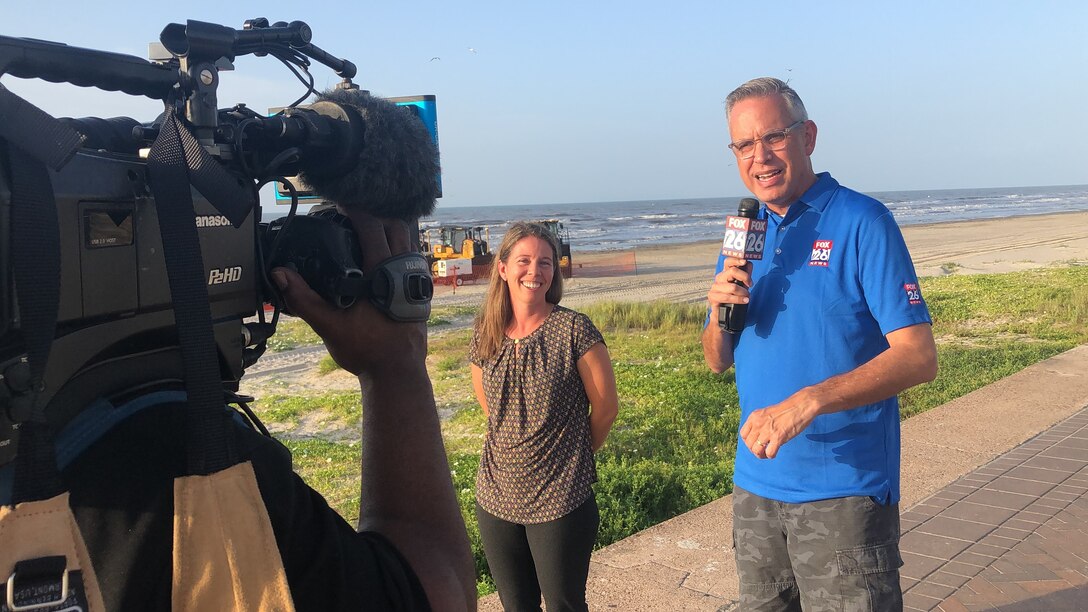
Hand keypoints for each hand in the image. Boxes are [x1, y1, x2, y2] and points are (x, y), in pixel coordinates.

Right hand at [272, 210, 425, 377]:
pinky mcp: (420, 288)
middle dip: (374, 213)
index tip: (340, 202)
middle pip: (394, 224)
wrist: (398, 372)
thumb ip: (303, 298)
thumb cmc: (367, 350)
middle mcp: (404, 270)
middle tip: (352, 211)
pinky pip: (413, 255)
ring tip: (368, 225)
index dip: (355, 209)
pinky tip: (385, 250)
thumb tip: (280, 274)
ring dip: (389, 226)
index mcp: (383, 272)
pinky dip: (400, 244)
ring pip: (408, 238)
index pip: (372, 226)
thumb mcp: (329, 325)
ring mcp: (416, 278)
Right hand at [706, 256, 751, 306]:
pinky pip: (727, 297)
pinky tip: (745, 301)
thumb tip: (748, 263)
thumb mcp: (742, 285)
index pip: (728, 261)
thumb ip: (745, 274)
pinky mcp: (713, 296)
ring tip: (748, 297)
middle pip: (732, 271)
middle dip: (745, 277)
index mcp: (725, 273)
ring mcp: (715, 287)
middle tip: (750, 284)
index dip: (736, 260)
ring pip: (732, 286)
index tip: (745, 261)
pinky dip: (738, 299)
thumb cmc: (734, 297)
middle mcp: (719, 278)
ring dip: (743, 292)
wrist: (724, 312)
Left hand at [739, 391, 818, 458]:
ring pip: (756, 450)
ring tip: (767, 453)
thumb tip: (757, 437)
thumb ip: (760, 422)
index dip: (748, 442)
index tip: (755, 443)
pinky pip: (769, 453)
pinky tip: (775, 452)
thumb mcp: (766, 413)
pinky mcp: (778, 437)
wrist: (800, 406)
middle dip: (755, 450)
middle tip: (763, 450)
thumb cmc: (786, 410)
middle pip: (749, 444)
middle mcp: (758, 423)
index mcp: (754, 416)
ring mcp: (767, 431)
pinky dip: (771, 455)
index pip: (743, 434)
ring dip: (761, 455)